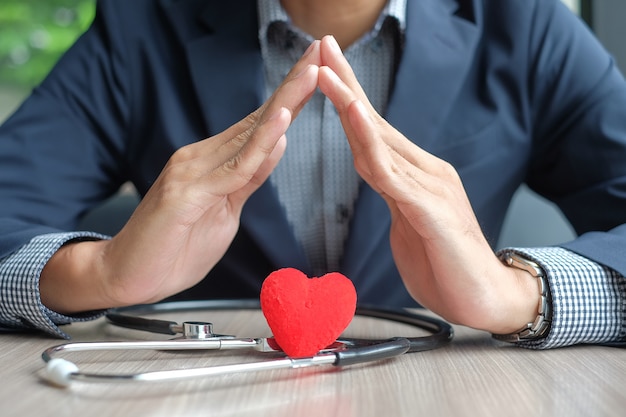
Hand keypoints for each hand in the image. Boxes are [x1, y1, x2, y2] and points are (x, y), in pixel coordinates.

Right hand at [40, 41, 321, 312]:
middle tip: (321, 52)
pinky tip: (282, 121)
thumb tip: (277, 145)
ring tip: (312, 72)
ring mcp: (191, 171)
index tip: (316, 73)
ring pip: (249, 135)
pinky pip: (234, 167)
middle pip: (257, 119)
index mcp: (212, 162)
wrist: (127, 276)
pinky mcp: (186, 192)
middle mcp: (201, 157)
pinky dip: (261, 143)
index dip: (290, 98)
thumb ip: (249, 178)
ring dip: (285, 102)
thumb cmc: (174, 248)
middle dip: (293, 86)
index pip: (259, 125)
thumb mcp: (225, 211)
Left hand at [317, 36, 537, 333]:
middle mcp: (423, 171)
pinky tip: (354, 123)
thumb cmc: (444, 265)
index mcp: (414, 175)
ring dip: (350, 105)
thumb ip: (394, 196)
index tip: (324, 69)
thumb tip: (378, 178)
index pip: (373, 131)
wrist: (485, 300)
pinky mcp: (431, 210)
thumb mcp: (408, 224)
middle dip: (345, 83)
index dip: (347, 99)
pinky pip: (394, 175)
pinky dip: (371, 146)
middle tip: (323, 45)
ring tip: (327, 72)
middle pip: (374, 122)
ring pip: (380, 141)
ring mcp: (429, 187)